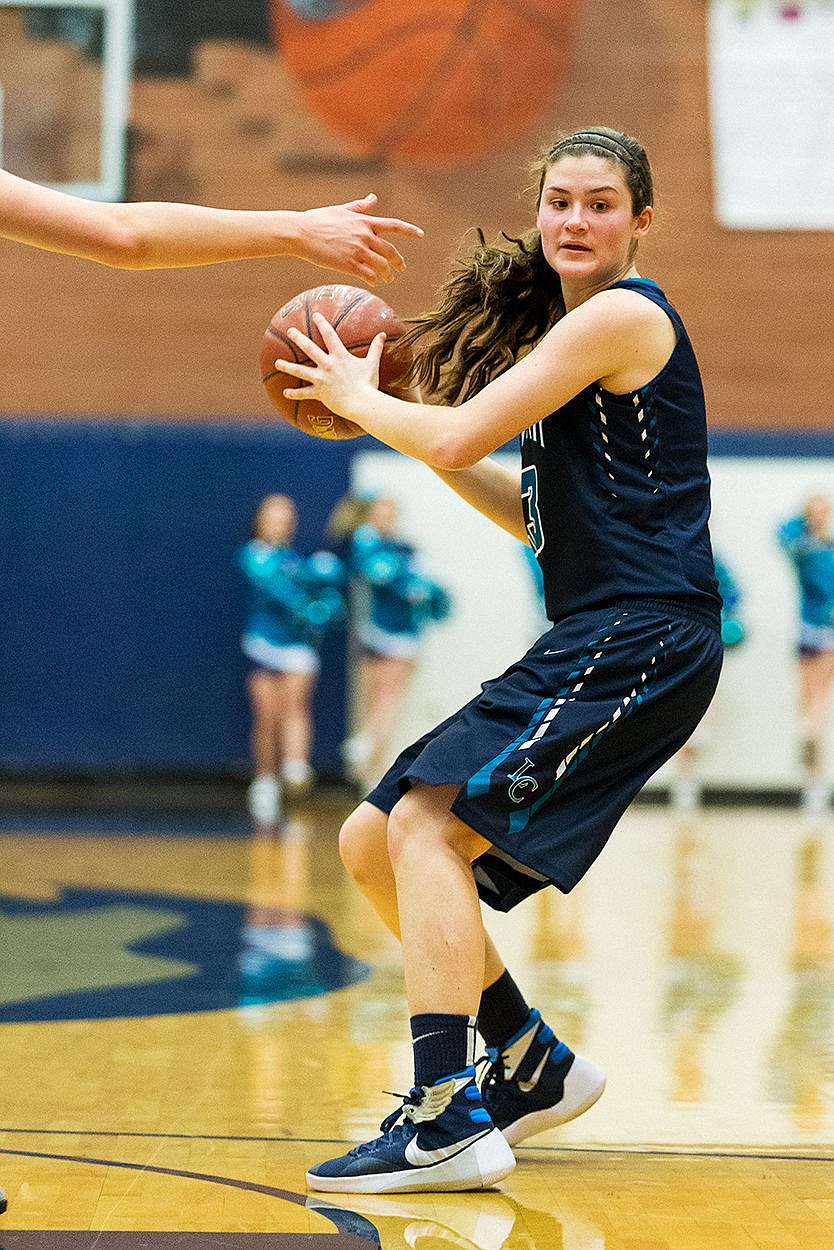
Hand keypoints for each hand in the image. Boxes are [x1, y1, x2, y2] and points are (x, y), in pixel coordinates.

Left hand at [281, 312, 384, 420]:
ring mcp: (321, 379)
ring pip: (300, 370)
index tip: (315, 315)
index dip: (321, 323)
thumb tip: (383, 334)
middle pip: (309, 348)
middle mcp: (327, 365)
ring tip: (277, 362)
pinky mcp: (319, 393)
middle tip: (289, 331)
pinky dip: (294, 394)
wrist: (361, 403)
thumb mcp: (372, 364)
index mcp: (340, 356)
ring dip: (287, 366)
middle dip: (298, 338)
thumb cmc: (368, 384)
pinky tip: (285, 393)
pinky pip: (304, 393)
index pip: (329, 335)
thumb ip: (376, 348)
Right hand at [296, 194, 422, 284]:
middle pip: (391, 251)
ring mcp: (357, 251)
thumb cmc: (318, 220)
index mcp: (365, 222)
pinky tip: (374, 282)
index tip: (421, 234)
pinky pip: (368, 275)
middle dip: (398, 261)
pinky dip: (374, 279)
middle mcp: (364, 236)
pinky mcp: (348, 264)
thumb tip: (373, 198)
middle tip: (401, 268)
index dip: (410, 231)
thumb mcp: (341, 209)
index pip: (394, 226)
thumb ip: (360, 207)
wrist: (301, 232)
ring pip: (382, 266)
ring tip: (387, 278)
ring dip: (387, 274)